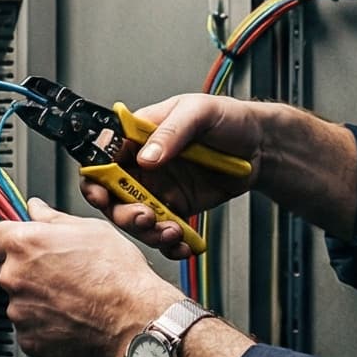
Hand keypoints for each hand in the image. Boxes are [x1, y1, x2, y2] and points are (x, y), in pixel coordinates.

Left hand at [0, 196, 180, 356]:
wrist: (135, 320)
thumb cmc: (119, 275)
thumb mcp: (91, 230)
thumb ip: (53, 219)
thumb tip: (36, 209)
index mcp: (26, 245)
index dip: (5, 240)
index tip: (17, 245)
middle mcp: (15, 278)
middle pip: (7, 271)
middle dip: (28, 271)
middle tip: (62, 273)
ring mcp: (20, 312)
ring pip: (20, 301)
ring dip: (38, 299)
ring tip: (73, 298)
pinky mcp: (29, 340)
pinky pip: (30, 328)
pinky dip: (46, 324)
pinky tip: (72, 318)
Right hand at [80, 92, 264, 257]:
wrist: (261, 146)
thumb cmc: (229, 118)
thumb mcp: (199, 112)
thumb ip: (170, 132)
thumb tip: (145, 156)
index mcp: (139, 136)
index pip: (103, 158)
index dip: (95, 178)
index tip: (101, 194)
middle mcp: (143, 166)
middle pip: (113, 196)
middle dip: (122, 213)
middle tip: (144, 217)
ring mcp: (159, 190)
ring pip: (136, 219)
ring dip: (148, 232)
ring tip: (171, 231)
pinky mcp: (177, 209)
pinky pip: (164, 231)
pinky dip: (170, 243)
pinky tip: (181, 244)